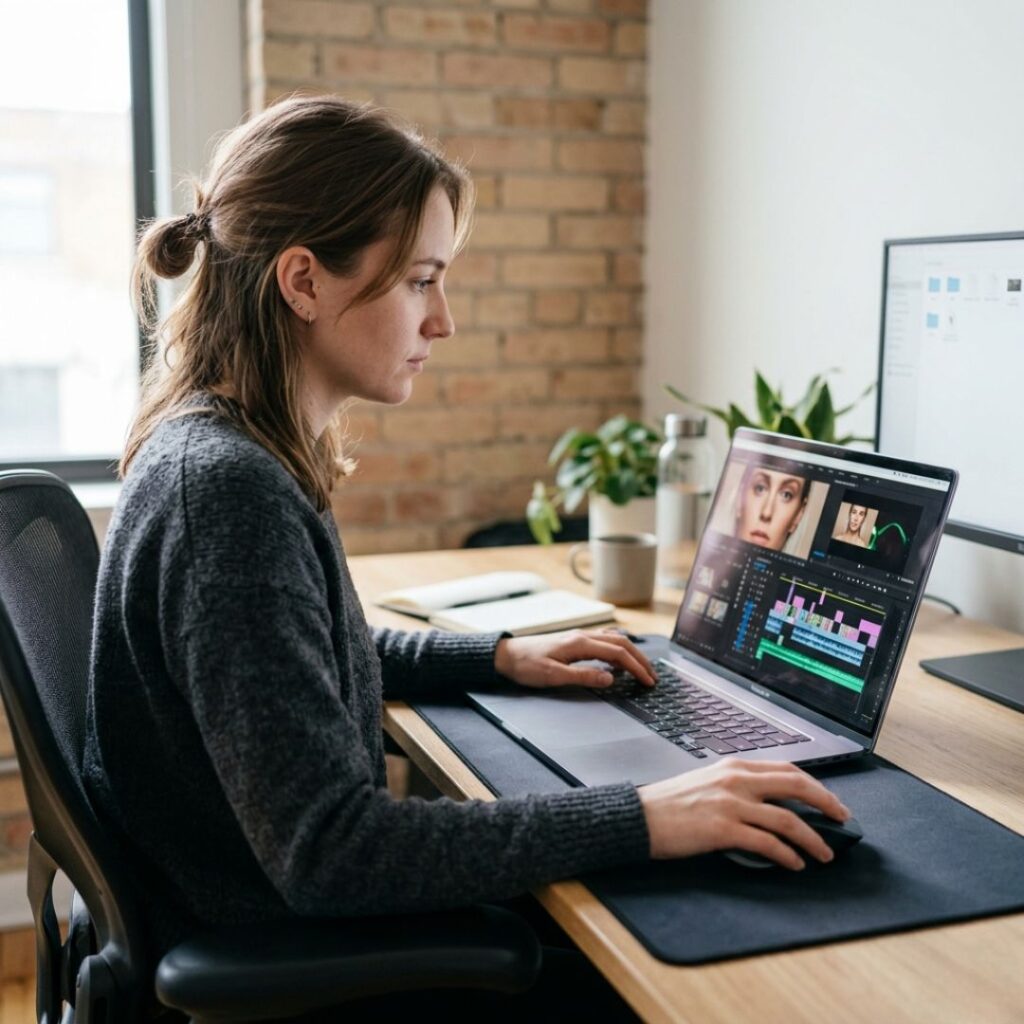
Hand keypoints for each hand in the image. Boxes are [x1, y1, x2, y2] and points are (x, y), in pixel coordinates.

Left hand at [494, 628, 655, 689]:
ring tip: (641, 668)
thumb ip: (583, 676)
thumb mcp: (553, 676)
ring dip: (630, 653)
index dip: (636, 667)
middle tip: (652, 676)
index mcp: (580, 643)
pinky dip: (617, 649)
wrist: (506, 655)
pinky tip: (617, 660)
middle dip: (640, 659)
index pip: (618, 653)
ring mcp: (578, 637)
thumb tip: (611, 679)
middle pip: (621, 643)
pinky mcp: (573, 641)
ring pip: (613, 640)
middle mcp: (582, 636)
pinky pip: (603, 641)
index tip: (648, 681)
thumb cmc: (526, 666)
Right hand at [638, 758, 851, 869]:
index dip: (815, 785)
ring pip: (787, 819)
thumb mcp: (706, 782)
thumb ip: (736, 787)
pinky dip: (788, 856)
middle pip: (796, 786)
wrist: (639, 817)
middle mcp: (736, 781)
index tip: (829, 800)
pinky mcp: (723, 829)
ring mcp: (730, 804)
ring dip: (813, 839)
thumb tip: (769, 804)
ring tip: (824, 854)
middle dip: (826, 803)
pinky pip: (768, 843)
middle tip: (842, 819)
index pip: (786, 770)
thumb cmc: (669, 804)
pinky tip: (795, 864)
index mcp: (733, 767)